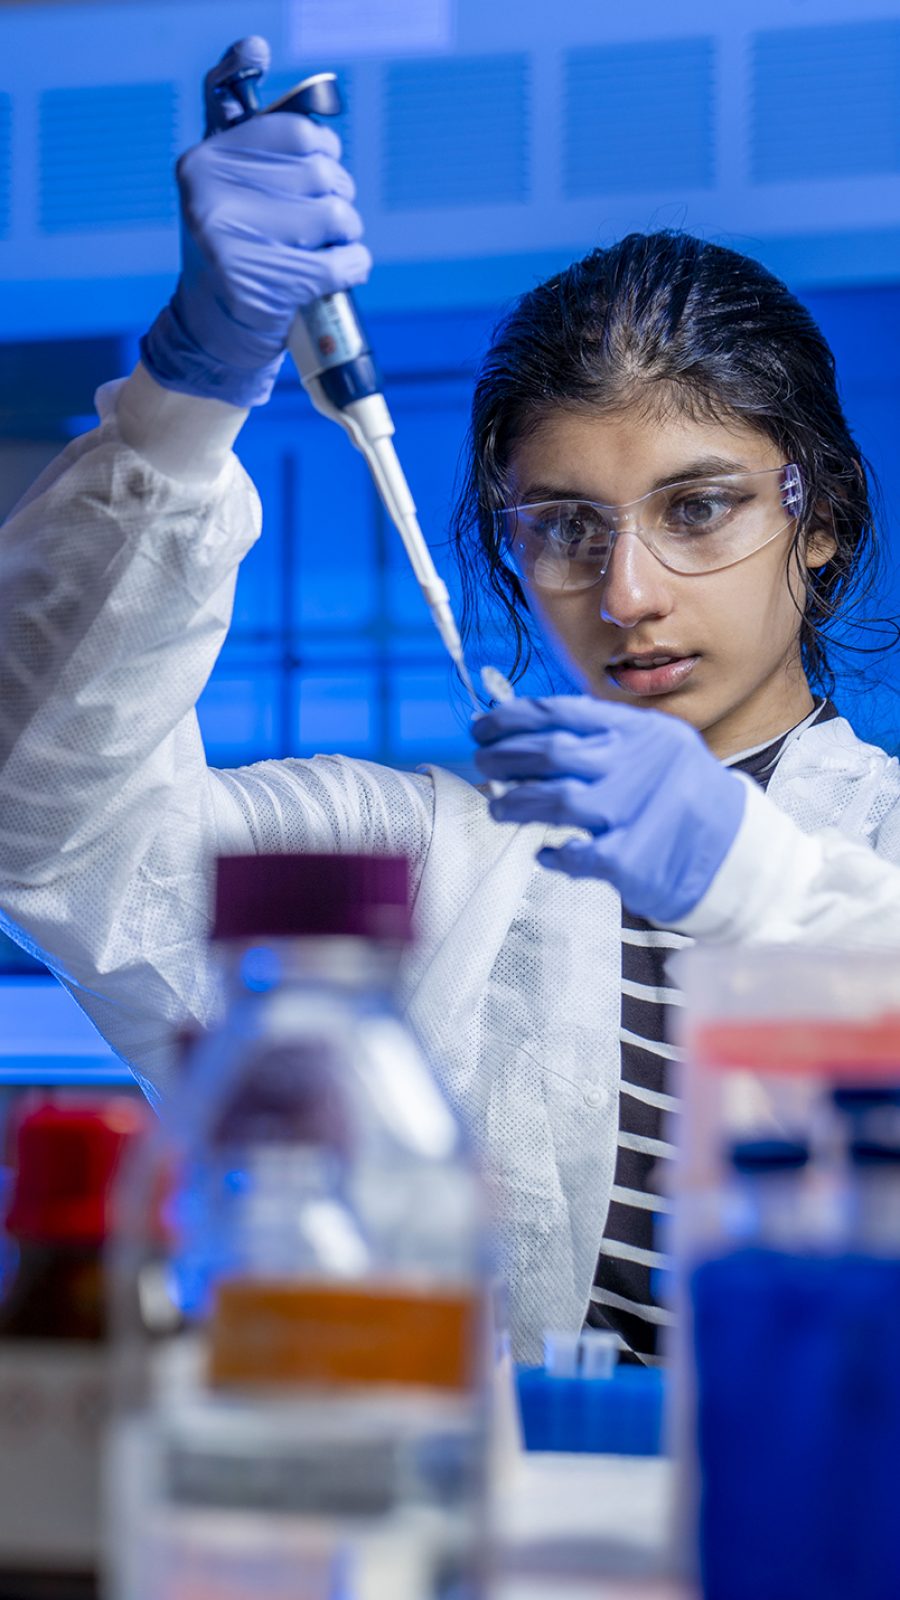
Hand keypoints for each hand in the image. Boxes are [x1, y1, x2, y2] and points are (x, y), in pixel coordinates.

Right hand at [141, 37, 371, 407]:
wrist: (212, 330)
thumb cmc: (233, 245)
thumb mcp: (226, 178)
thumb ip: (241, 119)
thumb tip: (252, 43)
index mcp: (205, 159)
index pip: (297, 132)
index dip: (324, 150)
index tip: (321, 165)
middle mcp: (210, 194)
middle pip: (323, 174)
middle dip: (340, 197)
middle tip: (327, 221)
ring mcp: (231, 241)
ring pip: (337, 216)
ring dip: (348, 235)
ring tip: (329, 248)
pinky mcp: (259, 284)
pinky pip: (341, 262)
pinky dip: (354, 268)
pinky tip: (342, 272)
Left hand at [472, 695, 746, 922]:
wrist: (735, 848)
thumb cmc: (684, 796)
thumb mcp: (657, 746)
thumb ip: (605, 737)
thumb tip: (533, 734)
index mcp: (637, 731)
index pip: (560, 712)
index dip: (511, 718)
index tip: (482, 726)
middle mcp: (634, 764)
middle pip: (550, 753)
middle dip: (504, 757)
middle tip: (483, 764)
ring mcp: (633, 810)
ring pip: (555, 799)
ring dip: (516, 803)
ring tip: (498, 808)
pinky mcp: (631, 857)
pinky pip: (576, 854)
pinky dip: (554, 854)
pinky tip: (544, 853)